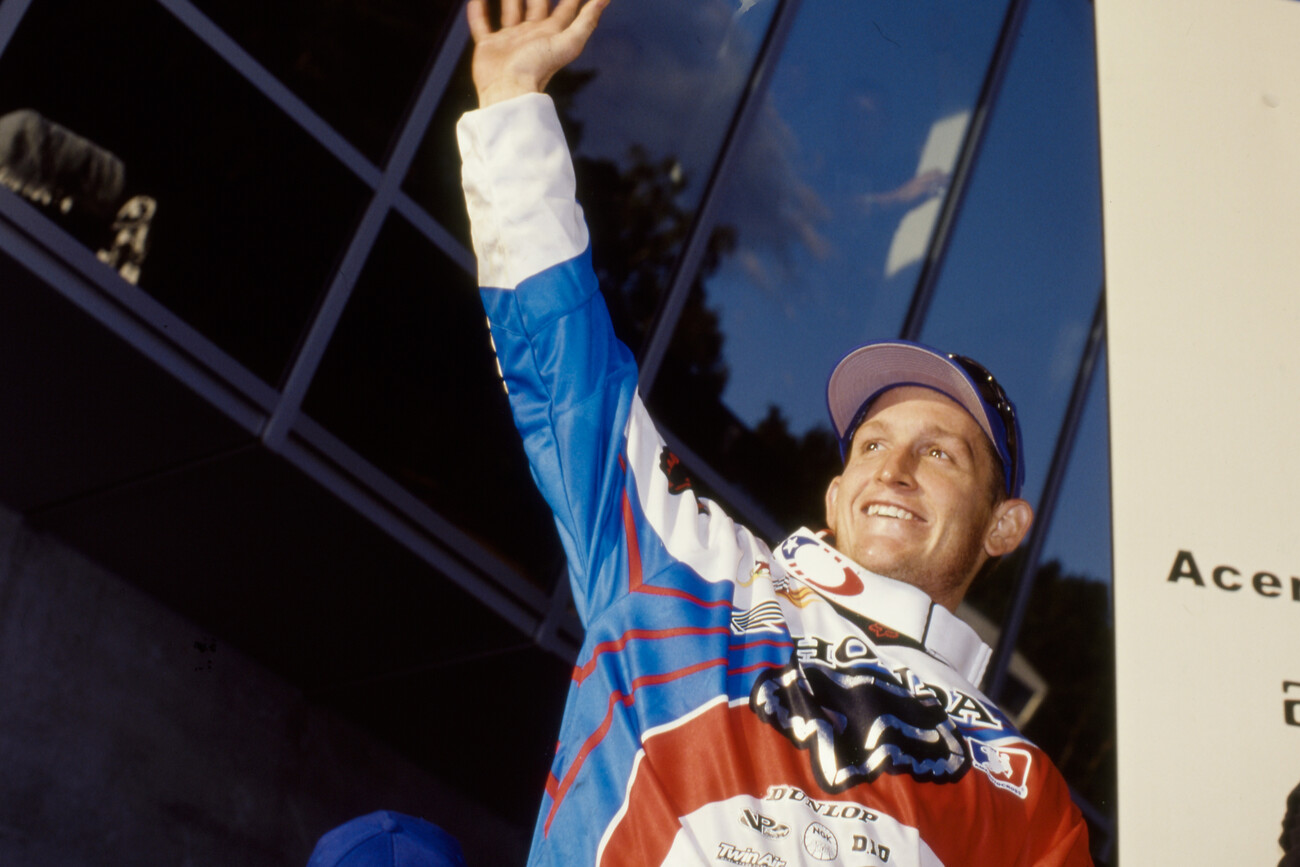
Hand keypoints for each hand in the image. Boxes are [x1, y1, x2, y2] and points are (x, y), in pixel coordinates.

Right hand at [467, 0, 610, 106]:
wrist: (508, 91)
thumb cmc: (538, 68)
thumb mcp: (569, 42)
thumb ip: (587, 20)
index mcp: (550, 33)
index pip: (565, 8)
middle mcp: (530, 35)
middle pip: (536, 5)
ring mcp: (509, 40)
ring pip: (510, 11)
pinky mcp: (488, 46)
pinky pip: (482, 24)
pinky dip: (478, 11)